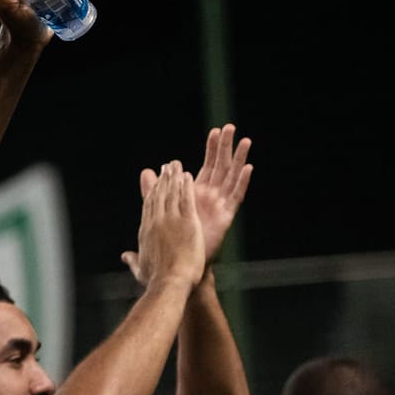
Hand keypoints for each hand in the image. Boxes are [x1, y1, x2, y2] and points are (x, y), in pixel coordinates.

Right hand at [121, 161, 205, 288]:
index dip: (152, 191)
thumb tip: (125, 256)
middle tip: (166, 167)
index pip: (149, 206)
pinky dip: (186, 186)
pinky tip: (187, 176)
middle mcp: (156, 222)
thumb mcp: (141, 269)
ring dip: (173, 177)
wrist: (170, 282)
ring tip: (176, 165)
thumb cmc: (156, 280)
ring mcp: (171, 220)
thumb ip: (133, 260)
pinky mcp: (187, 222)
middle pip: (159, 195)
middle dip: (162, 179)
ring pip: (171, 193)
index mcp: (146, 231)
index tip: (155, 181)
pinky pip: (186, 199)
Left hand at [139, 124, 252, 270]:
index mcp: (196, 193)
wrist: (180, 267)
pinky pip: (236, 196)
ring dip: (238, 159)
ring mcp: (219, 205)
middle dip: (226, 147)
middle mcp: (210, 197)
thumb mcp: (161, 208)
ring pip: (232, 177)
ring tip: (244, 140)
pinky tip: (248, 167)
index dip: (211, 149)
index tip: (215, 131)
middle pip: (221, 166)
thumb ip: (154, 190)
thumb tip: (146, 171)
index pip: (207, 165)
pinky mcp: (226, 217)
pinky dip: (242, 182)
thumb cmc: (172, 241)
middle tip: (230, 127)